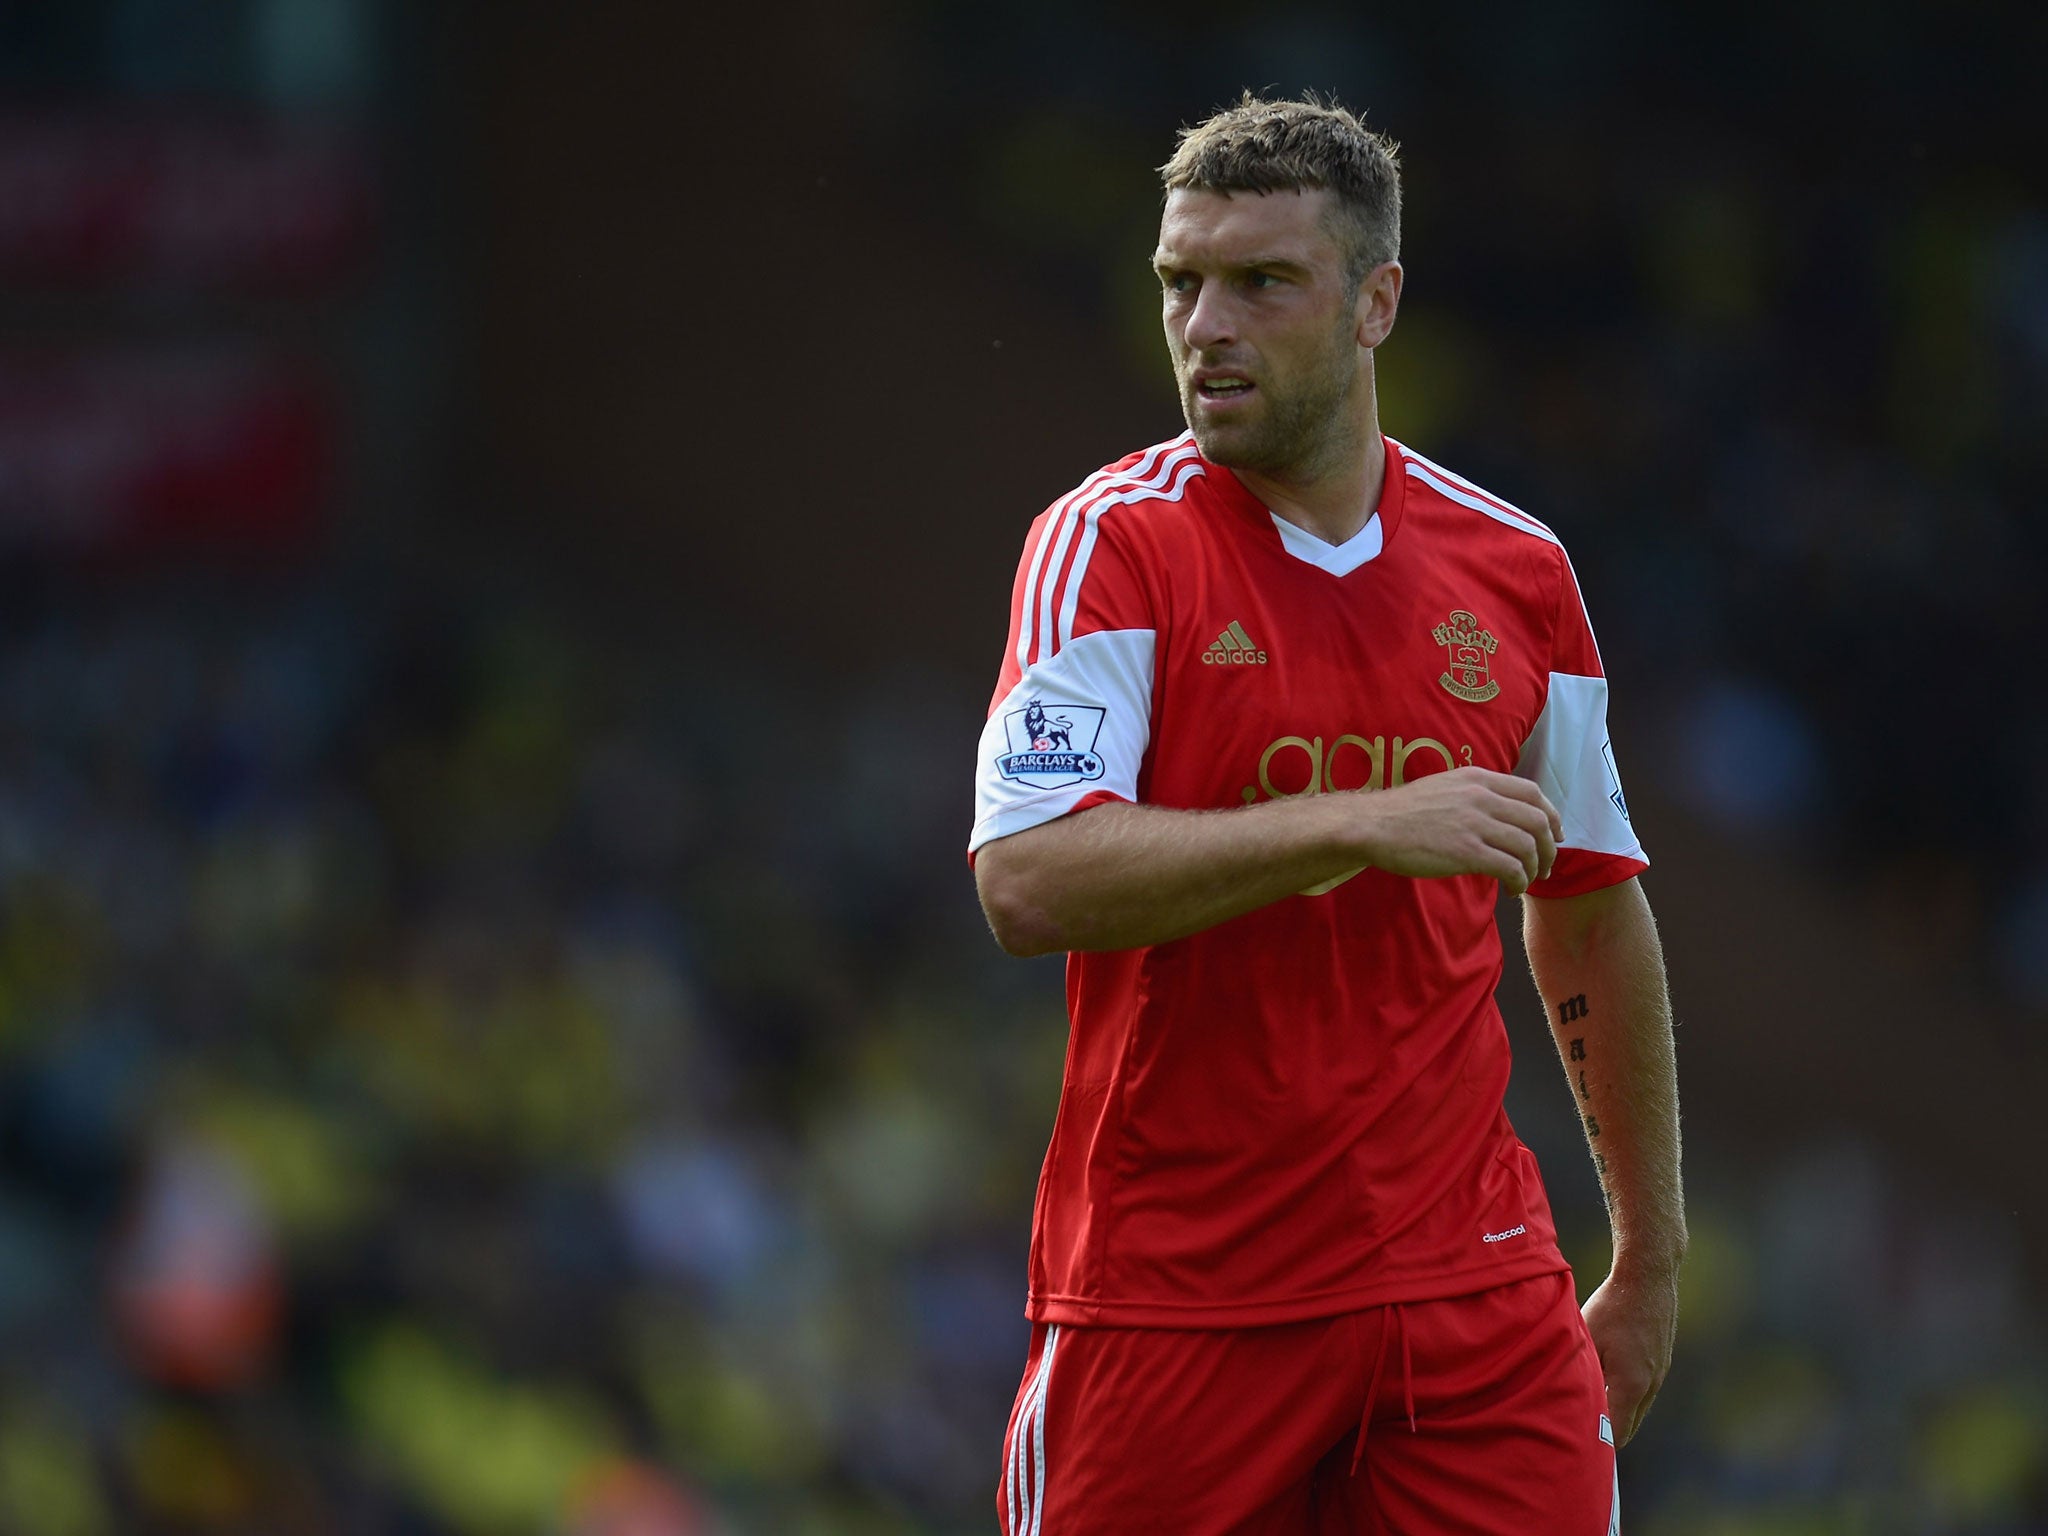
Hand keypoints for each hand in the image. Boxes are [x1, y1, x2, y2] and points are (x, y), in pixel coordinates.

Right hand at [1350, 767, 1561, 894]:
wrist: (1373, 825)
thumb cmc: (1403, 812)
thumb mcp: (1445, 787)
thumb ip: (1475, 794)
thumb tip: (1502, 814)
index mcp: (1478, 779)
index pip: (1533, 793)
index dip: (1552, 815)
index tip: (1554, 835)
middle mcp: (1482, 797)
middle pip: (1537, 821)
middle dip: (1548, 848)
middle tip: (1545, 866)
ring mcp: (1475, 823)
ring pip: (1528, 846)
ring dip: (1535, 868)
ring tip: (1526, 882)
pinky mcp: (1466, 851)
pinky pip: (1510, 867)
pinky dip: (1518, 882)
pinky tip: (1510, 890)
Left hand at [1580, 1265, 1678, 1445]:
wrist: (1648, 1278)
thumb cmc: (1613, 1306)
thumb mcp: (1588, 1339)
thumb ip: (1583, 1372)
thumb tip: (1571, 1399)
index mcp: (1631, 1384)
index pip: (1618, 1432)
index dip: (1600, 1442)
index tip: (1580, 1444)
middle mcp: (1650, 1383)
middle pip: (1630, 1425)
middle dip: (1608, 1431)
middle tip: (1582, 1430)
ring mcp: (1660, 1372)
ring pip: (1638, 1407)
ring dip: (1618, 1410)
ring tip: (1591, 1405)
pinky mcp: (1662, 1359)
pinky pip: (1644, 1389)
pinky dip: (1627, 1393)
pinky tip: (1607, 1379)